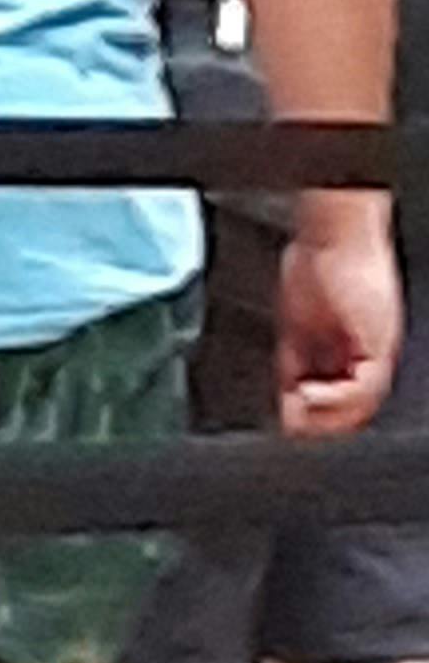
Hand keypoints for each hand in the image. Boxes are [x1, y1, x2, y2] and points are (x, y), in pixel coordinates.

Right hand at [278, 201, 401, 436]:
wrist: (335, 234)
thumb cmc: (318, 259)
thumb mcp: (295, 320)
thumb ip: (293, 358)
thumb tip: (283, 391)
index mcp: (348, 348)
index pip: (336, 393)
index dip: (312, 411)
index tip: (287, 419)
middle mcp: (367, 353)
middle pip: (352, 407)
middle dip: (319, 422)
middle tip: (292, 428)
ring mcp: (376, 350)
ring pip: (362, 405)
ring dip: (325, 416)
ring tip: (296, 411)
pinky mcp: (380, 345)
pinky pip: (365, 388)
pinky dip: (334, 400)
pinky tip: (308, 395)